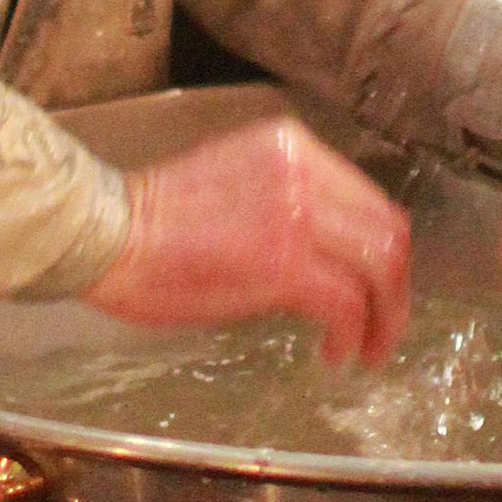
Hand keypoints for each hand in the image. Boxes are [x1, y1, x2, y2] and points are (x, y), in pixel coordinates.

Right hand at [85, 114, 410, 368]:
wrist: (106, 232)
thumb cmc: (153, 218)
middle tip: (381, 330)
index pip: (369, 199)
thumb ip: (286, 199)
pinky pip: (346, 302)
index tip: (372, 291)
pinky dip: (351, 335)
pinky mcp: (283, 262)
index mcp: (292, 146)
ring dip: (383, 317)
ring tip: (366, 350)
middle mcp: (305, 170)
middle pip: (386, 231)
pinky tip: (332, 355)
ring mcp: (297, 215)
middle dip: (395, 289)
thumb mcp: (237, 181)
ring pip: (380, 267)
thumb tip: (322, 251)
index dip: (381, 254)